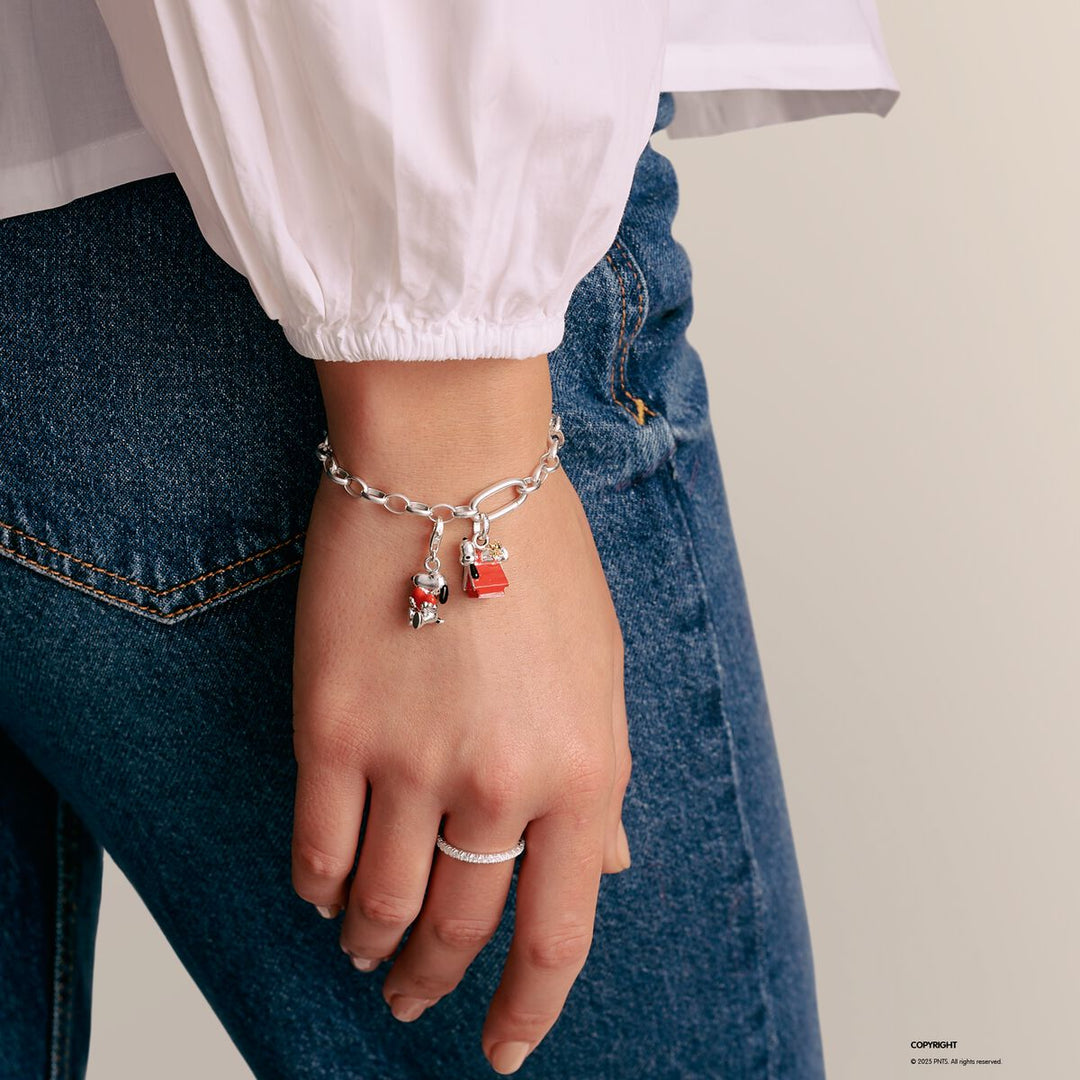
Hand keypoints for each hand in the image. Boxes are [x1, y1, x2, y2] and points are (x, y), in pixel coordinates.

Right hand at [290, 356, 632, 1074]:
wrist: (454, 461)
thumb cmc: (539, 554)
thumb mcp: (601, 670)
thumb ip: (600, 778)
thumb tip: (607, 866)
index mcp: (585, 769)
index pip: (557, 932)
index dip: (529, 1008)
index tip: (503, 1048)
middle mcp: (501, 780)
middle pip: (459, 926)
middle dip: (436, 980)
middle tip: (418, 998)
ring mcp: (410, 758)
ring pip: (378, 902)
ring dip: (371, 942)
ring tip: (368, 952)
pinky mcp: (331, 727)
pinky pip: (315, 847)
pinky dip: (318, 886)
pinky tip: (323, 891)